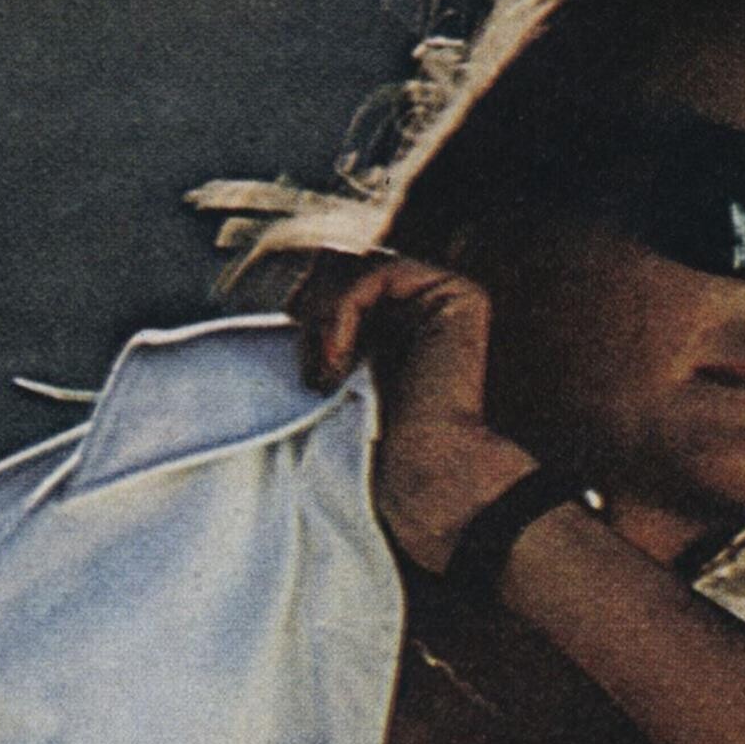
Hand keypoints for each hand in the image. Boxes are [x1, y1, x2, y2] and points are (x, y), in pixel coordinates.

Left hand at [291, 252, 536, 575]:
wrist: (418, 480)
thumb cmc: (367, 452)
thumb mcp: (328, 377)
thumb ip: (320, 330)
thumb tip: (289, 295)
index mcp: (392, 319)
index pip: (327, 280)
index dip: (300, 313)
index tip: (301, 372)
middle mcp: (418, 302)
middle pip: (335, 263)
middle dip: (308, 311)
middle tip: (311, 374)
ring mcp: (439, 295)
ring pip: (348, 265)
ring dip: (320, 319)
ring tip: (325, 375)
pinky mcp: (455, 295)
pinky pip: (372, 274)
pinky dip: (340, 314)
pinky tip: (337, 364)